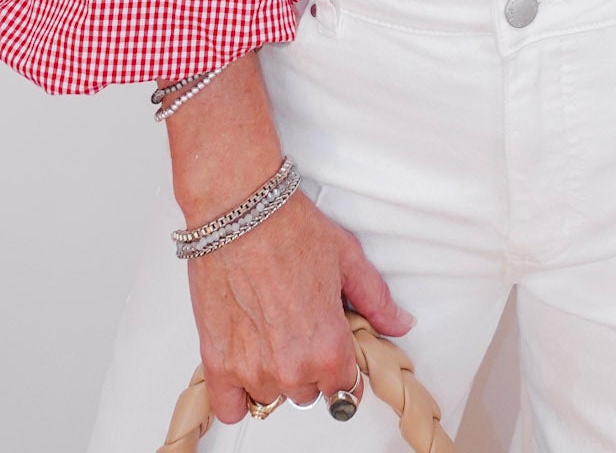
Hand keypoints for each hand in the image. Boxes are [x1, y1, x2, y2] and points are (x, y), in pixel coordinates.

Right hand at [164, 51, 413, 423]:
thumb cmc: (289, 227)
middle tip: (300, 326)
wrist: (239, 208)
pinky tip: (246, 361)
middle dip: (309, 365)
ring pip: (272, 395)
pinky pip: (230, 407)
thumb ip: (376, 300)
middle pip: (309, 392)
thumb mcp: (347, 258)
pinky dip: (238, 393)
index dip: (342, 363)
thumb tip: (398, 323)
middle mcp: (291, 368)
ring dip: (273, 373)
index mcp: (328, 347)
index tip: (333, 346)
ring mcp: (251, 370)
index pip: (345, 387)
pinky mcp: (217, 363)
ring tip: (271, 330)